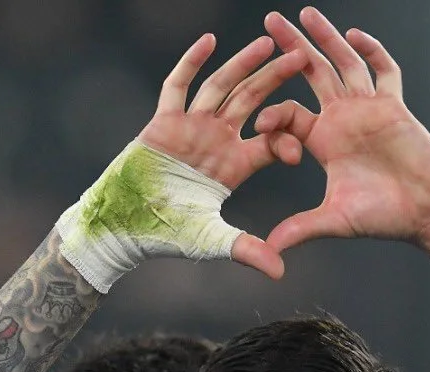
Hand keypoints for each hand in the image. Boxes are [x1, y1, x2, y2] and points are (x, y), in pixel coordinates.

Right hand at [135, 33, 309, 278]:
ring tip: (268, 42)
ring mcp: (191, 127)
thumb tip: (279, 272)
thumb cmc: (167, 235)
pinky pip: (178, 86)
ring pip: (222, 88)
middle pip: (253, 103)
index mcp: (235, 166)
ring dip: (244, 65)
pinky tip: (210, 41)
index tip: (302, 141)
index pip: (270, 142)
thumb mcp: (212, 241)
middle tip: (303, 57)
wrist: (126, 227)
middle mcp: (218, 140)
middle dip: (277, 80)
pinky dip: (192, 62)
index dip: (287, 137)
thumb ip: (246, 250)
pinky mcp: (164, 121)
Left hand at [256, 8, 429, 251]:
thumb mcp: (334, 220)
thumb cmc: (384, 217)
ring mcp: (368, 108)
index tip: (261, 123)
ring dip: (325, 38)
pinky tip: (354, 34)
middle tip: (270, 21)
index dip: (273, 115)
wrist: (427, 213)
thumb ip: (301, 228)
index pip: (289, 113)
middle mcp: (342, 119)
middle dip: (291, 48)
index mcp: (322, 141)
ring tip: (304, 13)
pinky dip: (371, 51)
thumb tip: (269, 249)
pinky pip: (383, 70)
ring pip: (343, 62)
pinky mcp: (394, 105)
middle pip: (311, 74)